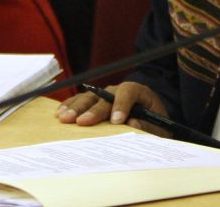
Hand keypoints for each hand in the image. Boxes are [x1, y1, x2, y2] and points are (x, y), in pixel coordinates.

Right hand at [55, 82, 170, 135]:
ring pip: (89, 97)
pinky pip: (80, 100)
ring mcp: (104, 94)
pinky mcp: (94, 100)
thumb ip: (149, 127)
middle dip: (92, 110)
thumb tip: (132, 124)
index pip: (128, 92)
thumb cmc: (154, 123)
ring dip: (76, 108)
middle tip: (82, 122)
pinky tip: (59, 113)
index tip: (117, 121)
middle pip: (104, 96)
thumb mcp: (159, 128)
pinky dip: (70, 106)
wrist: (149, 117)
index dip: (122, 105)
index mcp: (138, 92)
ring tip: (64, 118)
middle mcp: (118, 90)